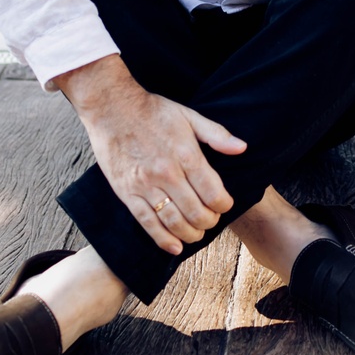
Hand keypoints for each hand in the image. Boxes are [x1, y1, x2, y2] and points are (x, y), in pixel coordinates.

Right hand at [54, 55, 243, 254]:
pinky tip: (175, 247)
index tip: (224, 205)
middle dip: (209, 221)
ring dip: (190, 234)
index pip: (213, 192)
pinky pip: (147, 223)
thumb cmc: (153, 111)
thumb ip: (216, 134)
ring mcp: (145, 185)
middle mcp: (167, 173)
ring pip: (174, 221)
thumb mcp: (189, 116)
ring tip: (197, 233)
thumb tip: (242, 148)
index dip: (224, 205)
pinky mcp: (126, 193)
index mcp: (186, 154)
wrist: (111, 108)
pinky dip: (163, 240)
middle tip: (211, 220)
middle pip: (196, 211)